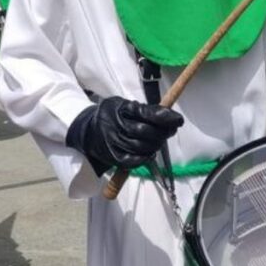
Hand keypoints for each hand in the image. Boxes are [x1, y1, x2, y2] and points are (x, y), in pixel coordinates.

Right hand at [65, 96, 183, 174]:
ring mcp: (113, 142)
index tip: (178, 120)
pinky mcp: (113, 157)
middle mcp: (115, 125)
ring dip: (155, 145)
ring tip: (159, 140)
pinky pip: (132, 161)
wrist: (87, 131)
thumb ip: (143, 110)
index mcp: (120, 109)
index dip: (165, 117)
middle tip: (170, 130)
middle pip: (145, 131)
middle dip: (162, 132)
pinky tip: (149, 153)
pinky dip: (144, 158)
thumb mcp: (124, 105)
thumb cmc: (112, 116)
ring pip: (141, 147)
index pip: (146, 113)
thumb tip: (167, 115)